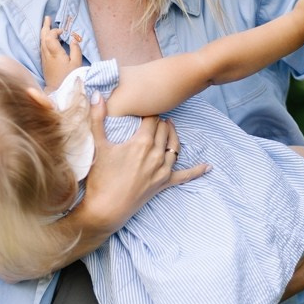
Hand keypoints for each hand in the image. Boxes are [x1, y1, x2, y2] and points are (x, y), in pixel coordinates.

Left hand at [40, 15, 81, 90]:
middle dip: (45, 26)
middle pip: (43, 37)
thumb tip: (74, 39)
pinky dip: (44, 40)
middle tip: (47, 18)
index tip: (64, 32)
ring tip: (46, 24)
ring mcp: (44, 59)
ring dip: (44, 32)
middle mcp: (47, 55)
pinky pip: (42, 47)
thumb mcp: (77, 64)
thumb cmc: (70, 78)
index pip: (50, 36)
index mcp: (55, 53)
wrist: (59, 91)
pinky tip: (47, 39)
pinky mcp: (44, 63)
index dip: (56, 31)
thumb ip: (76, 50)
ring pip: (41, 42)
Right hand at [79, 95, 208, 233]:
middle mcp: (156, 154)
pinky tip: (208, 167)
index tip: (145, 107)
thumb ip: (97, 118)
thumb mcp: (98, 145)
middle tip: (155, 115)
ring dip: (173, 135)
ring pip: (174, 146)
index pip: (152, 119)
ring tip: (169, 126)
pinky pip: (185, 176)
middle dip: (160, 121)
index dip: (149, 112)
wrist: (106, 209)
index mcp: (142, 143)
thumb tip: (95, 94)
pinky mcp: (164, 183)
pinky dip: (197, 171)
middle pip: (164, 130)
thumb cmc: (100, 177)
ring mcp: (162, 170)